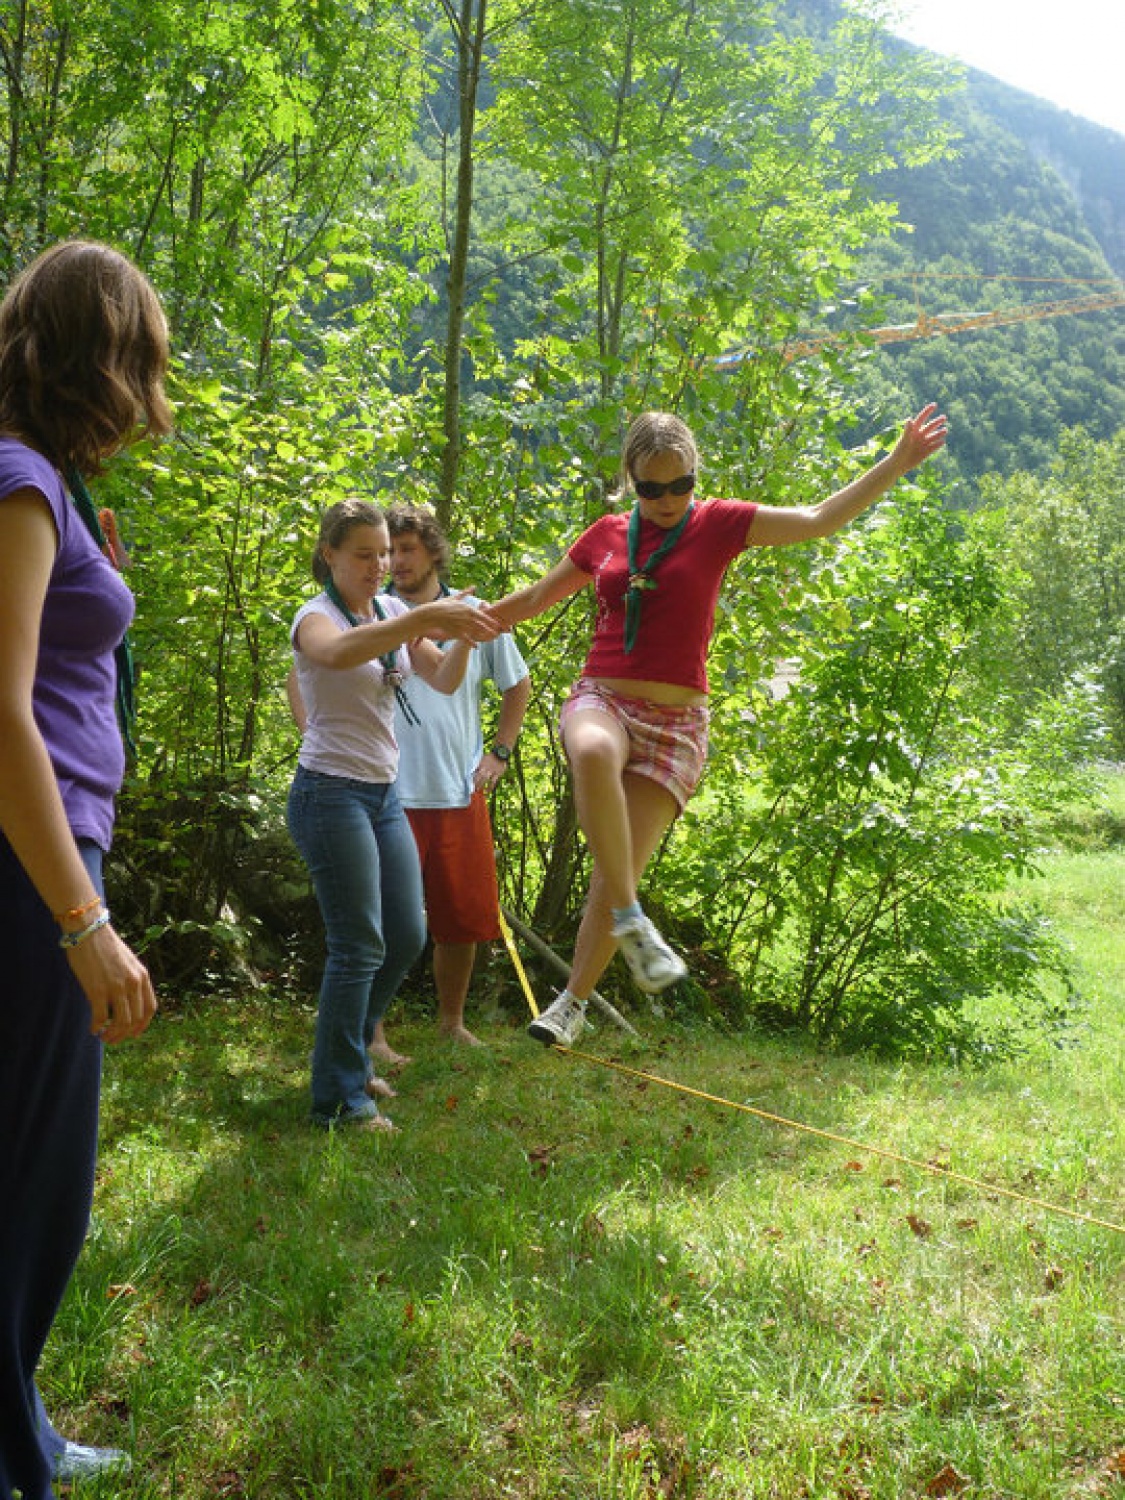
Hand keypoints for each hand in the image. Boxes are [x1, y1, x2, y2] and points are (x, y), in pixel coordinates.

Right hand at [67, 922, 157, 1043]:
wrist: (89, 930)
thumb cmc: (105, 946)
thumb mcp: (128, 962)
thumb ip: (131, 980)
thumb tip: (128, 1002)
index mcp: (143, 976)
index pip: (150, 1008)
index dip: (142, 1025)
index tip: (133, 1034)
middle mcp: (133, 983)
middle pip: (135, 1019)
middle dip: (125, 1034)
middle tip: (113, 1039)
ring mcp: (116, 987)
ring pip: (121, 1023)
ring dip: (112, 1035)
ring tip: (104, 1037)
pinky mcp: (98, 990)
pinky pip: (101, 1017)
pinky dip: (97, 1027)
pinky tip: (92, 1029)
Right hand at [424, 592, 501, 643]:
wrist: (431, 614)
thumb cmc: (442, 605)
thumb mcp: (455, 598)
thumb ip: (465, 593)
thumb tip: (473, 586)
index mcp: (467, 608)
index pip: (482, 615)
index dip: (490, 620)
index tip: (497, 623)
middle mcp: (466, 617)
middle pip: (481, 624)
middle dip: (490, 628)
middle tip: (498, 632)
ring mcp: (461, 625)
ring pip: (475, 631)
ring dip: (484, 635)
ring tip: (491, 638)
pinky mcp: (456, 632)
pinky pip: (466, 639)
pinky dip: (471, 642)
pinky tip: (476, 646)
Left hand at [473, 751, 508, 793]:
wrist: (500, 754)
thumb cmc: (491, 756)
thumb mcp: (483, 758)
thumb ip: (479, 764)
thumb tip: (474, 771)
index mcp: (481, 764)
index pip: (475, 772)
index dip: (472, 777)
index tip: (469, 782)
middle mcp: (485, 768)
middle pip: (479, 776)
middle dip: (475, 782)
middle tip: (471, 788)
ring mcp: (491, 772)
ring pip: (484, 779)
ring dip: (480, 785)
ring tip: (477, 790)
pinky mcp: (497, 774)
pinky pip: (493, 782)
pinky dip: (490, 787)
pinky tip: (487, 791)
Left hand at [894, 403, 947, 470]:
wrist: (899, 465)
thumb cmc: (899, 451)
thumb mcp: (904, 440)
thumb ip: (908, 430)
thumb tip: (909, 419)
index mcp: (913, 431)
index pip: (921, 418)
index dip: (927, 411)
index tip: (934, 404)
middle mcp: (919, 436)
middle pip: (930, 427)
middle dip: (937, 422)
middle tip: (944, 417)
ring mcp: (923, 444)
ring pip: (933, 436)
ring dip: (939, 433)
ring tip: (945, 430)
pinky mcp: (926, 452)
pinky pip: (933, 447)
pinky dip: (938, 444)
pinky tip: (942, 442)